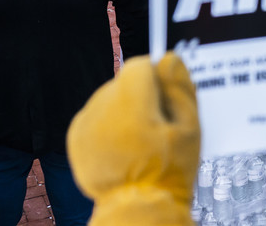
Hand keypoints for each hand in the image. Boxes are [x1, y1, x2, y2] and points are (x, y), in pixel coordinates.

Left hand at [67, 53, 199, 225]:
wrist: (136, 207)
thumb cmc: (169, 171)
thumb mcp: (189, 126)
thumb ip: (179, 87)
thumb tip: (167, 58)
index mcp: (131, 103)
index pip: (139, 65)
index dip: (156, 78)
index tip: (165, 99)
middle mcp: (102, 107)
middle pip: (123, 81)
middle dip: (140, 95)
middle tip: (156, 126)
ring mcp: (85, 122)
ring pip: (109, 97)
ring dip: (124, 109)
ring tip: (139, 139)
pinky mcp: (75, 136)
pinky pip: (96, 115)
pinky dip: (108, 124)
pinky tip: (122, 145)